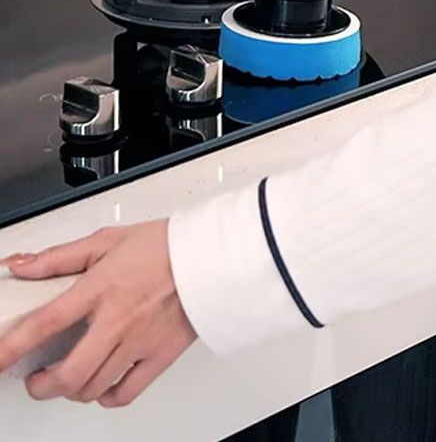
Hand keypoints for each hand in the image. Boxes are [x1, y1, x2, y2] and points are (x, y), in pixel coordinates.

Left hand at [0, 221, 195, 406]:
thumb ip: (61, 257)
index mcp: (101, 287)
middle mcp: (118, 320)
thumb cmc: (166, 246)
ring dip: (72, 390)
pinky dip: (107, 398)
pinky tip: (103, 385)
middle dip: (42, 386)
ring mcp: (139, 342)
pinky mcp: (160, 355)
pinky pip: (126, 393)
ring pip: (93, 387)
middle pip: (68, 373)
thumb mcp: (109, 240)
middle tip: (37, 380)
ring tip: (69, 379)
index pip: (46, 323)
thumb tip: (23, 266)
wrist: (214, 255)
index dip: (12, 346)